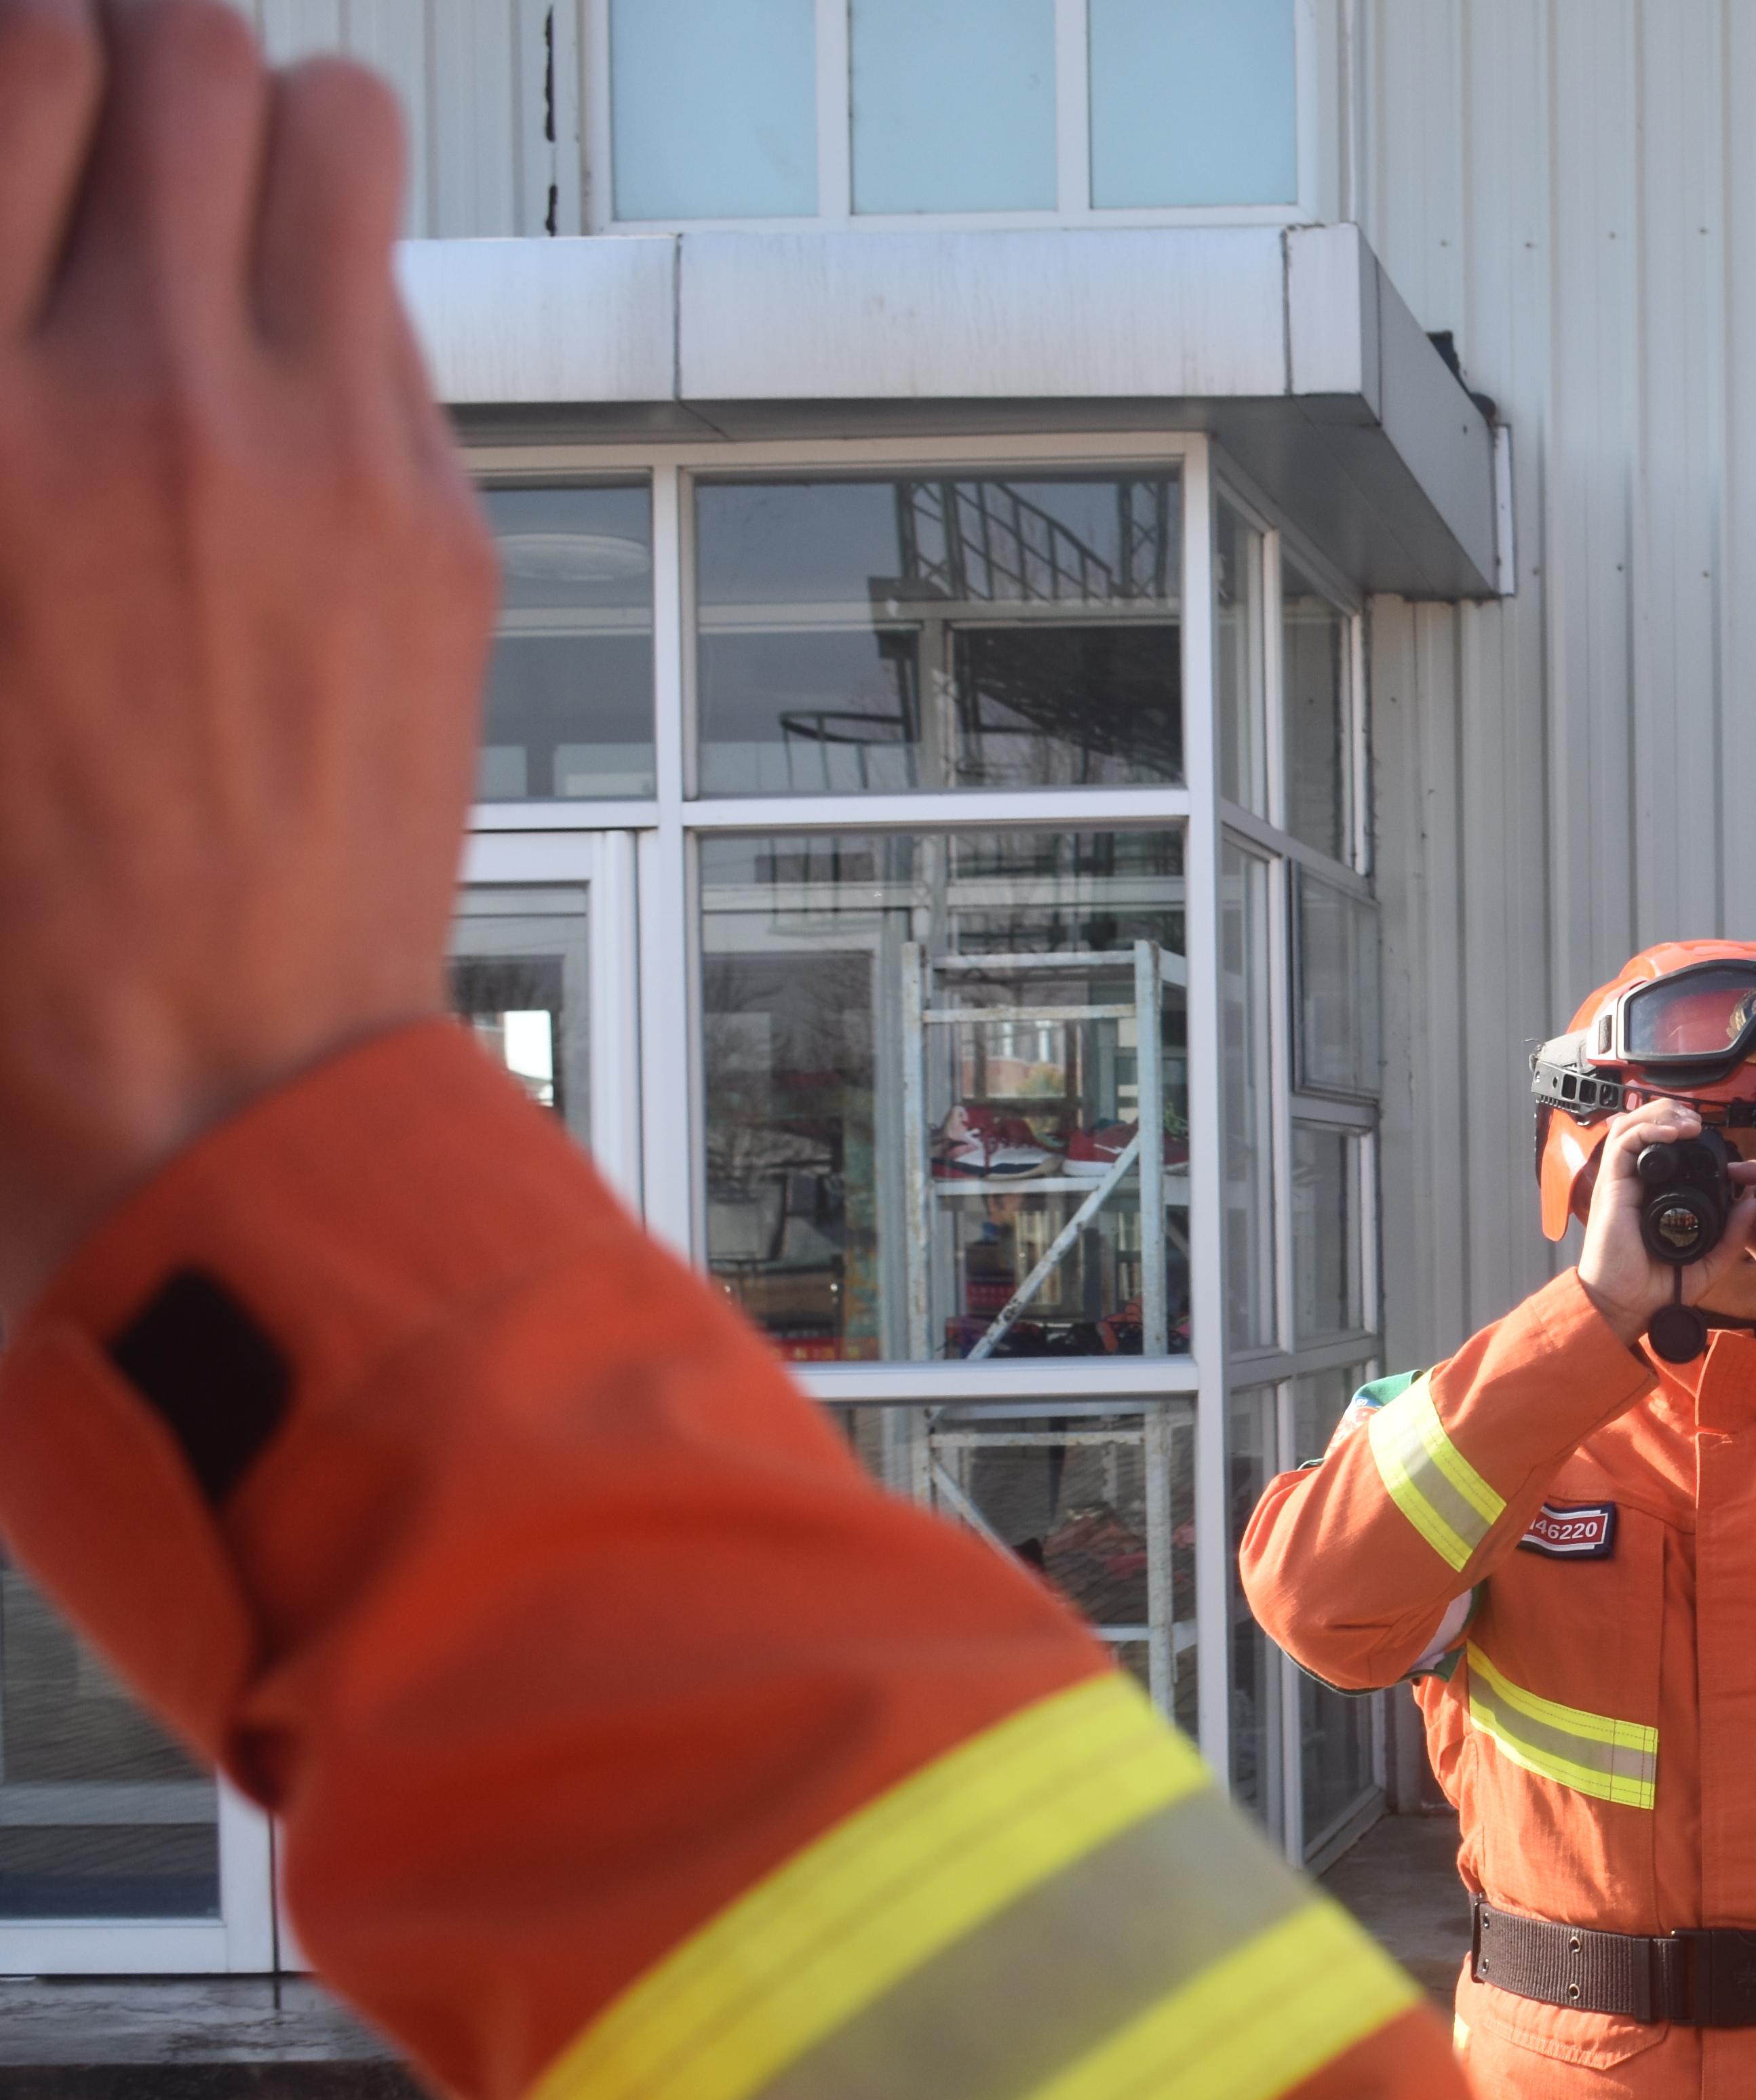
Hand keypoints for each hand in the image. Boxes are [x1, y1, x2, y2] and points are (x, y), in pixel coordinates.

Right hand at [0, 3, 496, 1318]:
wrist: (188, 1063)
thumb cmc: (8, 882)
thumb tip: (33, 228)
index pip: (21, 67)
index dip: (29, 49)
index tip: (31, 82)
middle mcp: (135, 403)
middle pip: (181, 53)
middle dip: (147, 44)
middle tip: (119, 101)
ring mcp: (312, 456)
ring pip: (337, 128)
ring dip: (272, 124)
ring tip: (222, 184)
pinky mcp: (434, 526)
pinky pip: (394, 309)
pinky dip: (334, 291)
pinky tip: (280, 366)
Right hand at [1573, 1097, 1755, 1343]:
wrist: (1625, 1307)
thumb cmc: (1655, 1288)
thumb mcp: (1708, 1261)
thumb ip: (1733, 1236)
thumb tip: (1753, 1203)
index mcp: (1654, 1196)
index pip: (1664, 1148)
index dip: (1684, 1133)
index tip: (1713, 1140)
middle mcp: (1635, 1184)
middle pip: (1646, 1127)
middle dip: (1673, 1114)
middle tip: (1698, 1123)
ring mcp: (1620, 1183)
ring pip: (1632, 1125)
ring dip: (1661, 1115)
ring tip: (1687, 1123)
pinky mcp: (1610, 1187)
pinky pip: (1623, 1143)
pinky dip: (1648, 1129)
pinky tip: (1672, 1133)